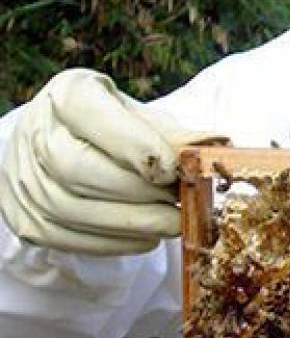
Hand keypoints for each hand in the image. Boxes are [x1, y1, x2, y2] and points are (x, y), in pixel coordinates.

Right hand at [0, 69, 227, 255]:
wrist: (66, 150)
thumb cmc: (115, 130)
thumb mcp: (143, 119)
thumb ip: (173, 133)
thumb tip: (216, 146)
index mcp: (68, 95)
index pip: (87, 113)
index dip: (132, 143)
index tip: (172, 168)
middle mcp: (35, 134)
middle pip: (76, 167)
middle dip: (138, 190)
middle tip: (181, 201)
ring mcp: (25, 180)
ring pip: (72, 208)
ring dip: (133, 221)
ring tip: (173, 222)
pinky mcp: (28, 219)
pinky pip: (68, 238)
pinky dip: (115, 242)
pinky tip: (147, 236)